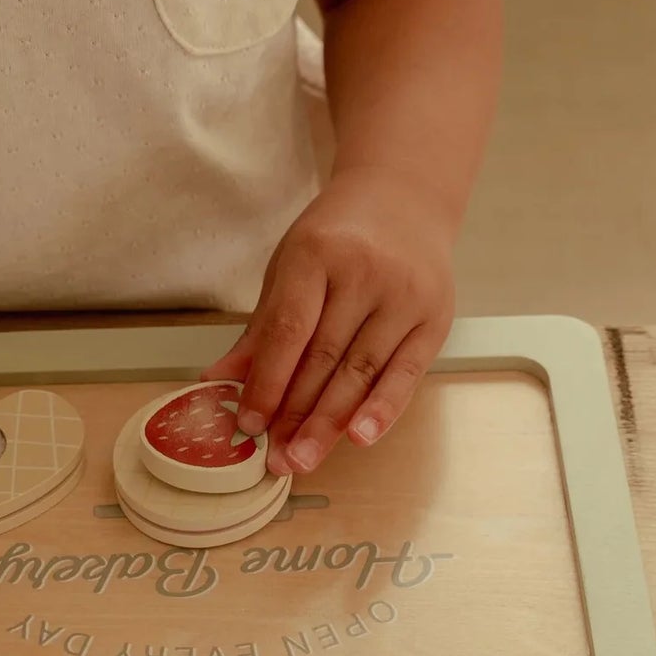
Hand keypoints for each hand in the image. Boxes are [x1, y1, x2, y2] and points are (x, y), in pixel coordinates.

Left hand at [203, 167, 456, 475]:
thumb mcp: (290, 266)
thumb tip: (219, 379)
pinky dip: (382, 409)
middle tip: (276, 457)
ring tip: (304, 457)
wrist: (405, 198)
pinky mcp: (435, 317)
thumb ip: (262, 327)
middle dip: (296, 414)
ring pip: (361, 372)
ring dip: (330, 422)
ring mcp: (404, 296)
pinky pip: (405, 373)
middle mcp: (365, 274)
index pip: (289, 330)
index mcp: (318, 254)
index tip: (249, 421)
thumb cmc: (338, 236)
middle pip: (324, 358)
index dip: (267, 381)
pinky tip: (358, 437)